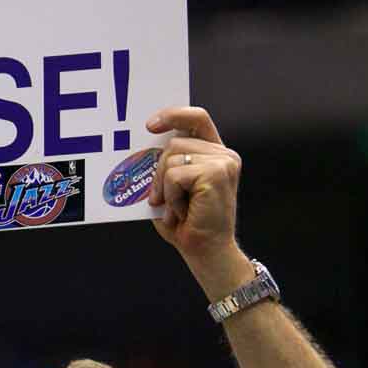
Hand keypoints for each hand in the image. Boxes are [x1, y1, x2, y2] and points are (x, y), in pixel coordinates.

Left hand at [145, 106, 241, 262]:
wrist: (207, 253)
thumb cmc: (188, 224)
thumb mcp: (172, 188)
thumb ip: (166, 165)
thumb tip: (142, 147)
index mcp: (215, 154)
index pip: (197, 118)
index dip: (173, 115)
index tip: (150, 125)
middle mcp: (224, 155)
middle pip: (175, 142)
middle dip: (158, 172)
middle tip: (160, 199)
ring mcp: (223, 162)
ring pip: (172, 158)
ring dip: (164, 187)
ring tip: (176, 207)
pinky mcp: (217, 173)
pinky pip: (174, 175)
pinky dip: (171, 195)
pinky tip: (181, 211)